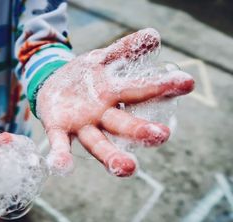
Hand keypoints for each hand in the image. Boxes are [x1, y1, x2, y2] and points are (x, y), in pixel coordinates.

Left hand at [37, 28, 193, 176]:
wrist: (50, 84)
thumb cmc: (83, 78)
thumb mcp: (101, 59)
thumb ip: (124, 49)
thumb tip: (153, 36)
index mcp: (114, 95)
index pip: (140, 91)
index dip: (162, 87)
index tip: (186, 83)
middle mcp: (101, 116)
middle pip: (122, 124)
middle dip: (141, 130)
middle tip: (162, 135)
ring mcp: (80, 125)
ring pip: (97, 142)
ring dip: (111, 155)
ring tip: (128, 168)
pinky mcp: (58, 128)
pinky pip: (60, 144)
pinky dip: (61, 156)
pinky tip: (61, 166)